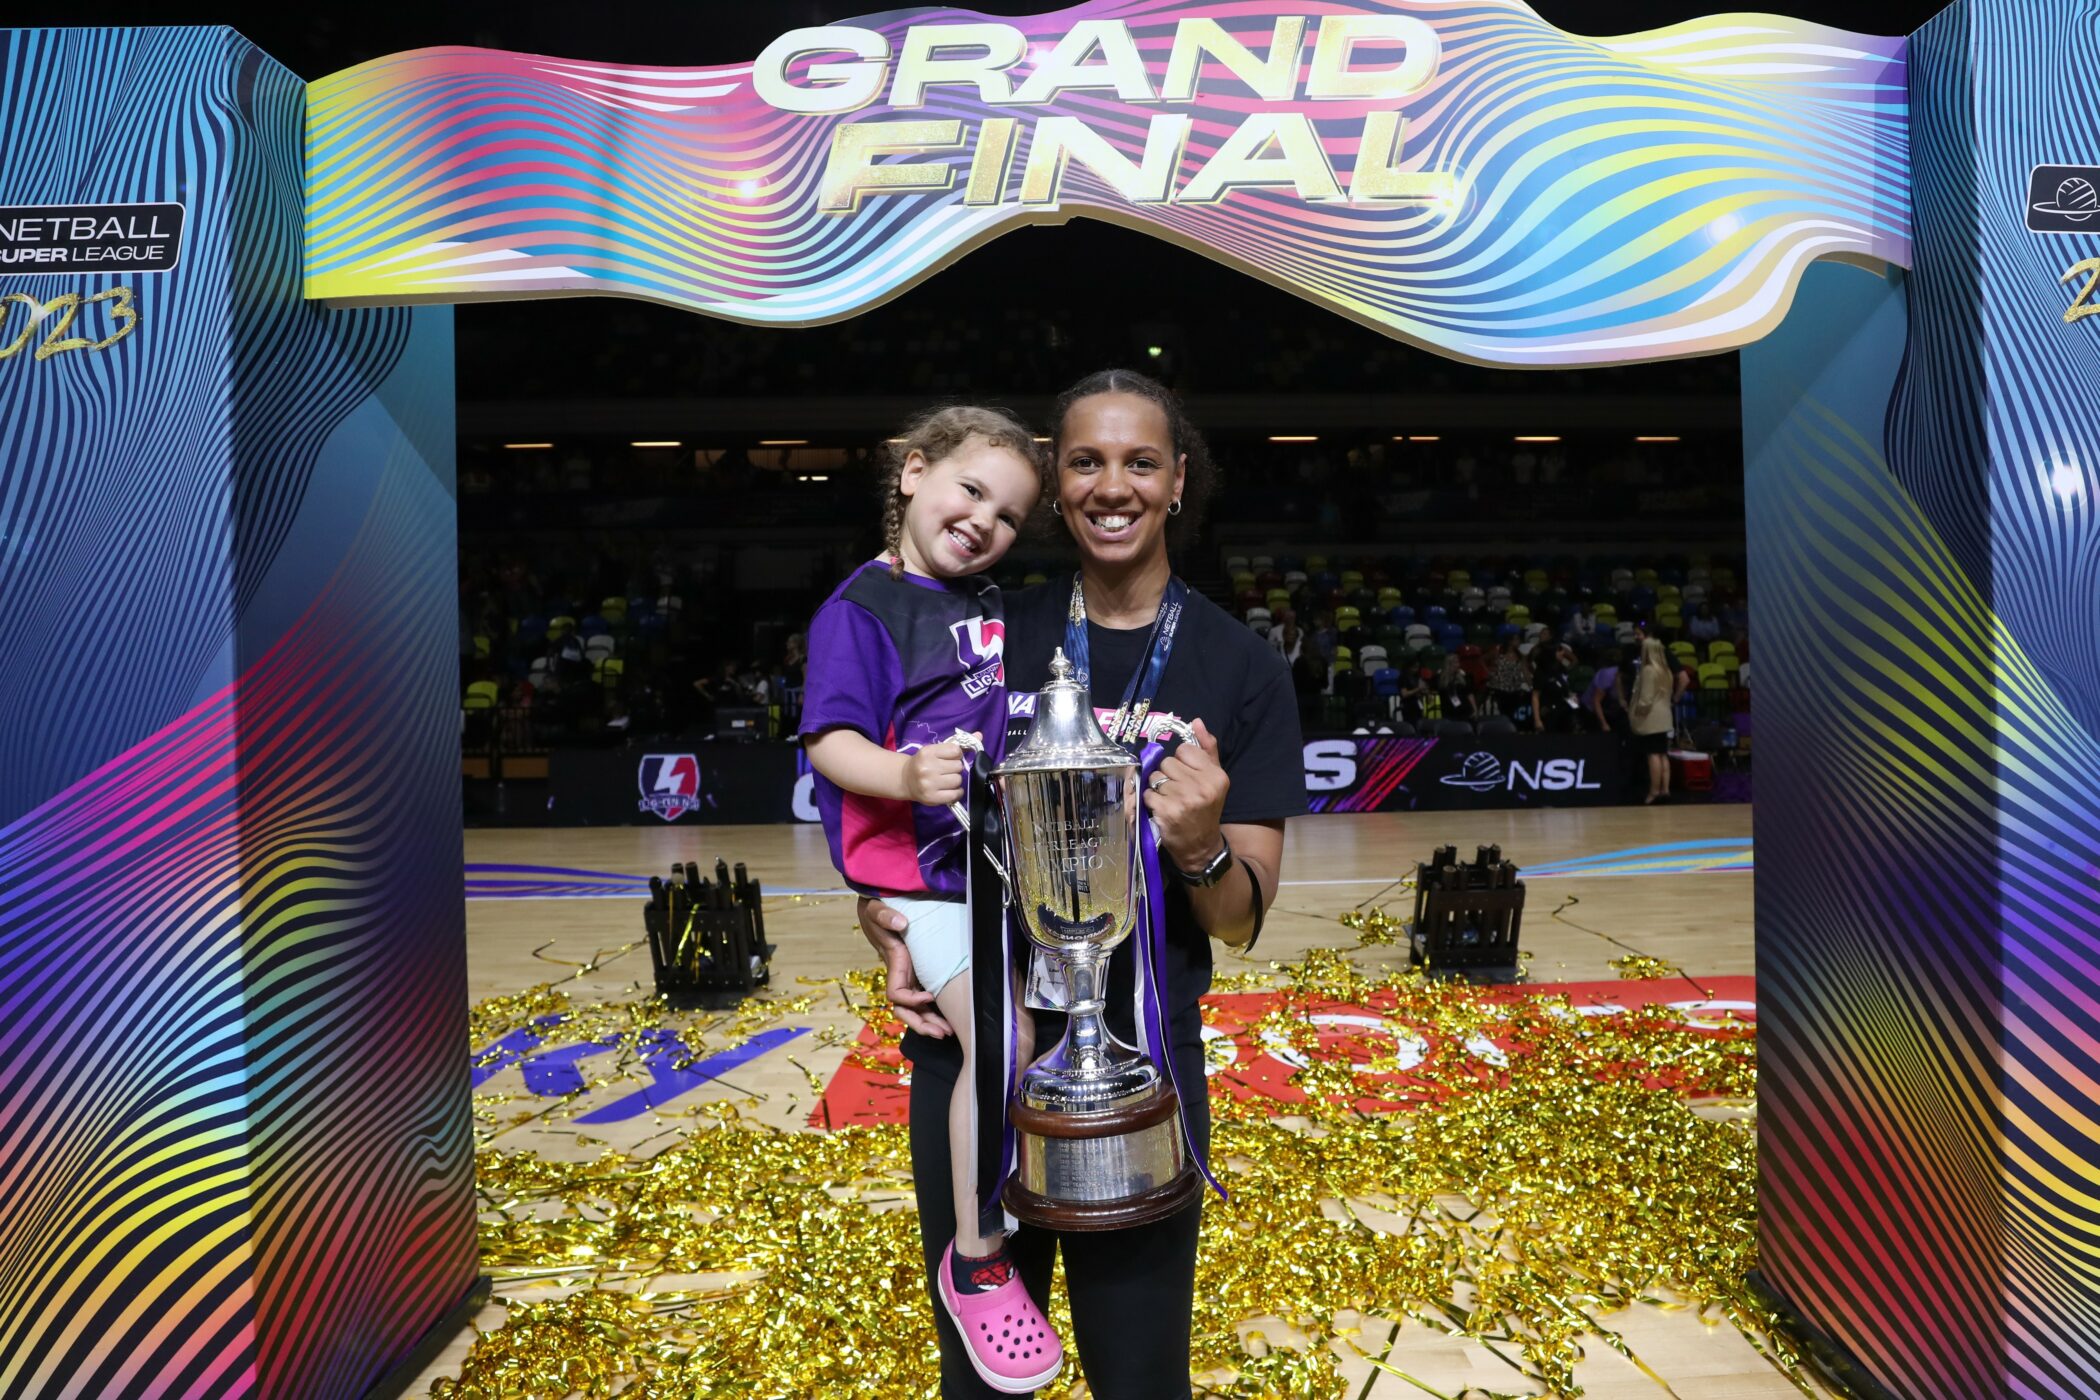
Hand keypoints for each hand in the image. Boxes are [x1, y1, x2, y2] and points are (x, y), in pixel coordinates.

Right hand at [857, 897, 951, 1037]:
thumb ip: (885, 915)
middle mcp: (899, 974)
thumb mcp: (876, 908)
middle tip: (942, 1033)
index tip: (929, 995)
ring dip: (929, 1022)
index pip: (896, 994)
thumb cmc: (876, 907)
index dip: (911, 1000)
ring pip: (914, 1008)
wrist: (878, 904)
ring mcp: (908, 975)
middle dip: (921, 1023)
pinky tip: (948, 1016)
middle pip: (904, 1010)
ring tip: (948, 1032)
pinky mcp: (917, 971)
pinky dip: (934, 1009)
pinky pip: (923, 996)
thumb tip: (899, 923)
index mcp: (893, 964)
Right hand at [903, 741, 965, 806]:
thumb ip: (958, 744)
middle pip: (958, 766)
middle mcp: (927, 768)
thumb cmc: (924, 762)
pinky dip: (956, 792)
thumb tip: (979, 735)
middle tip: (947, 770)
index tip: (950, 758)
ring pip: (958, 780)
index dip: (957, 755)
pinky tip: (950, 789)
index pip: (956, 751)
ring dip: (956, 780)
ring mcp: (929, 784)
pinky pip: (955, 794)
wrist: (905, 779)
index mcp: (928, 752)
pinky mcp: (931, 797)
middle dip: (956, 768)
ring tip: (947, 780)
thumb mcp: (936, 750)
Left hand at [1143, 718, 1229, 869]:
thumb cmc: (1206, 809)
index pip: (1184, 750)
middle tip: (1176, 791)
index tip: (1185, 776)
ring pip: (1155, 778)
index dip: (1181, 762)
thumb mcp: (1214, 778)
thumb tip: (1197, 721)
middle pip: (1167, 763)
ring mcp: (1184, 800)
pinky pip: (1148, 793)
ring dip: (1158, 788)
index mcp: (1215, 775)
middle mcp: (1202, 786)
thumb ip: (1207, 749)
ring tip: (1170, 800)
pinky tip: (1162, 809)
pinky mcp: (1167, 812)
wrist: (1201, 846)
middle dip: (1167, 775)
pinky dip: (1151, 801)